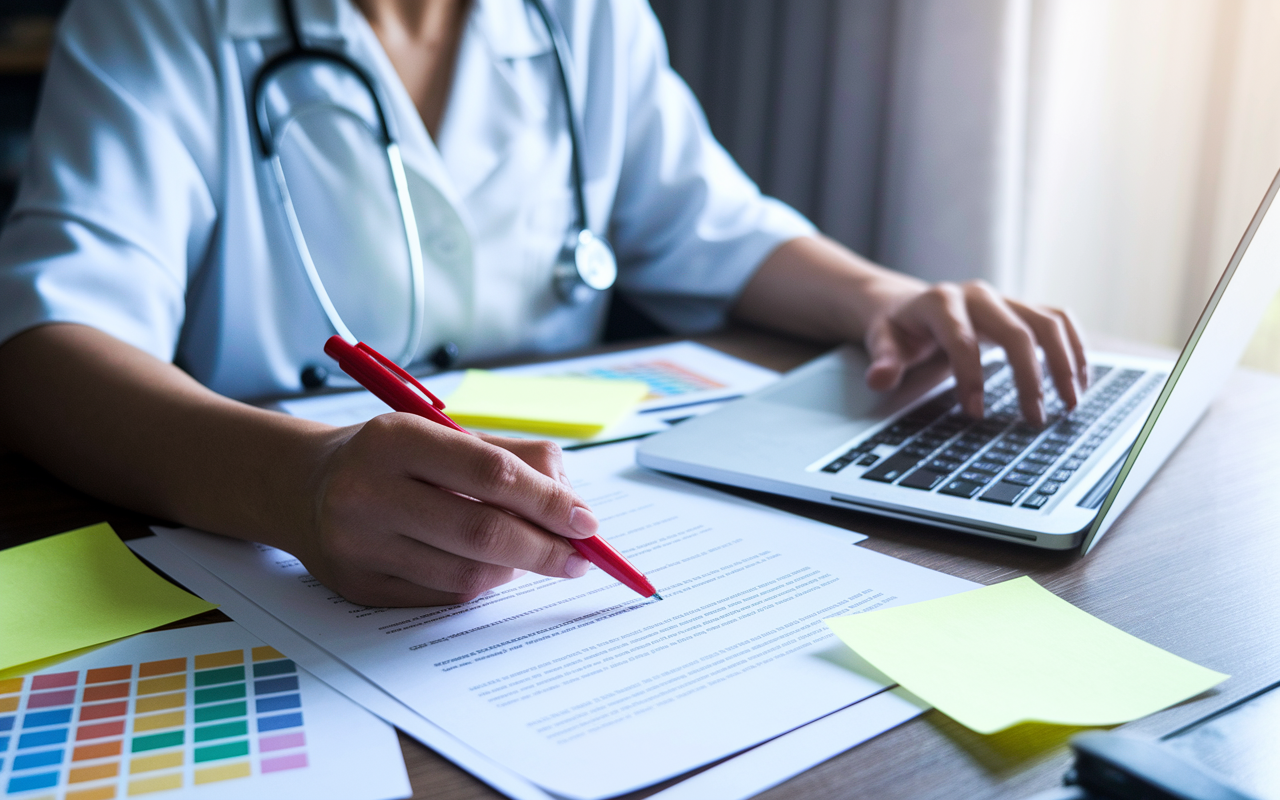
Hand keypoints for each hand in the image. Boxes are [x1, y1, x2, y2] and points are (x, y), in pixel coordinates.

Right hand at [298, 415, 598, 606]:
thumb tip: (574, 508)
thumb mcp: (444, 433)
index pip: (492, 474)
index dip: (549, 502)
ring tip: (527, 553)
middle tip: (578, 556)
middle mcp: (368, 491)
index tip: (586, 522)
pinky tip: (485, 566)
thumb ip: (514, 460)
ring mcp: (359, 544)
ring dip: (514, 569)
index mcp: (396, 438)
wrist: (303, 486)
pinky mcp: (359, 585)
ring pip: (467, 574)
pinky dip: (480, 583)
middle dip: (544, 548)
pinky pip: (443, 596)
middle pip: (483, 532)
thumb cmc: (392, 456)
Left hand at [863, 280, 1087, 425]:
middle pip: (1015, 332)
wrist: (910, 305)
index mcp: (939, 302)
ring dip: (1065, 363)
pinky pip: (1058, 320)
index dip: (969, 377)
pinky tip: (1081, 380)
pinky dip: (1075, 348)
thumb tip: (880, 378)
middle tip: (1035, 419)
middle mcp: (977, 295)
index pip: (962, 340)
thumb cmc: (898, 329)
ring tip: (1071, 403)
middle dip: (1029, 377)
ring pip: (1046, 323)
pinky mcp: (1021, 307)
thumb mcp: (881, 343)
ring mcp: (1003, 298)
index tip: (975, 414)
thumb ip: (883, 361)